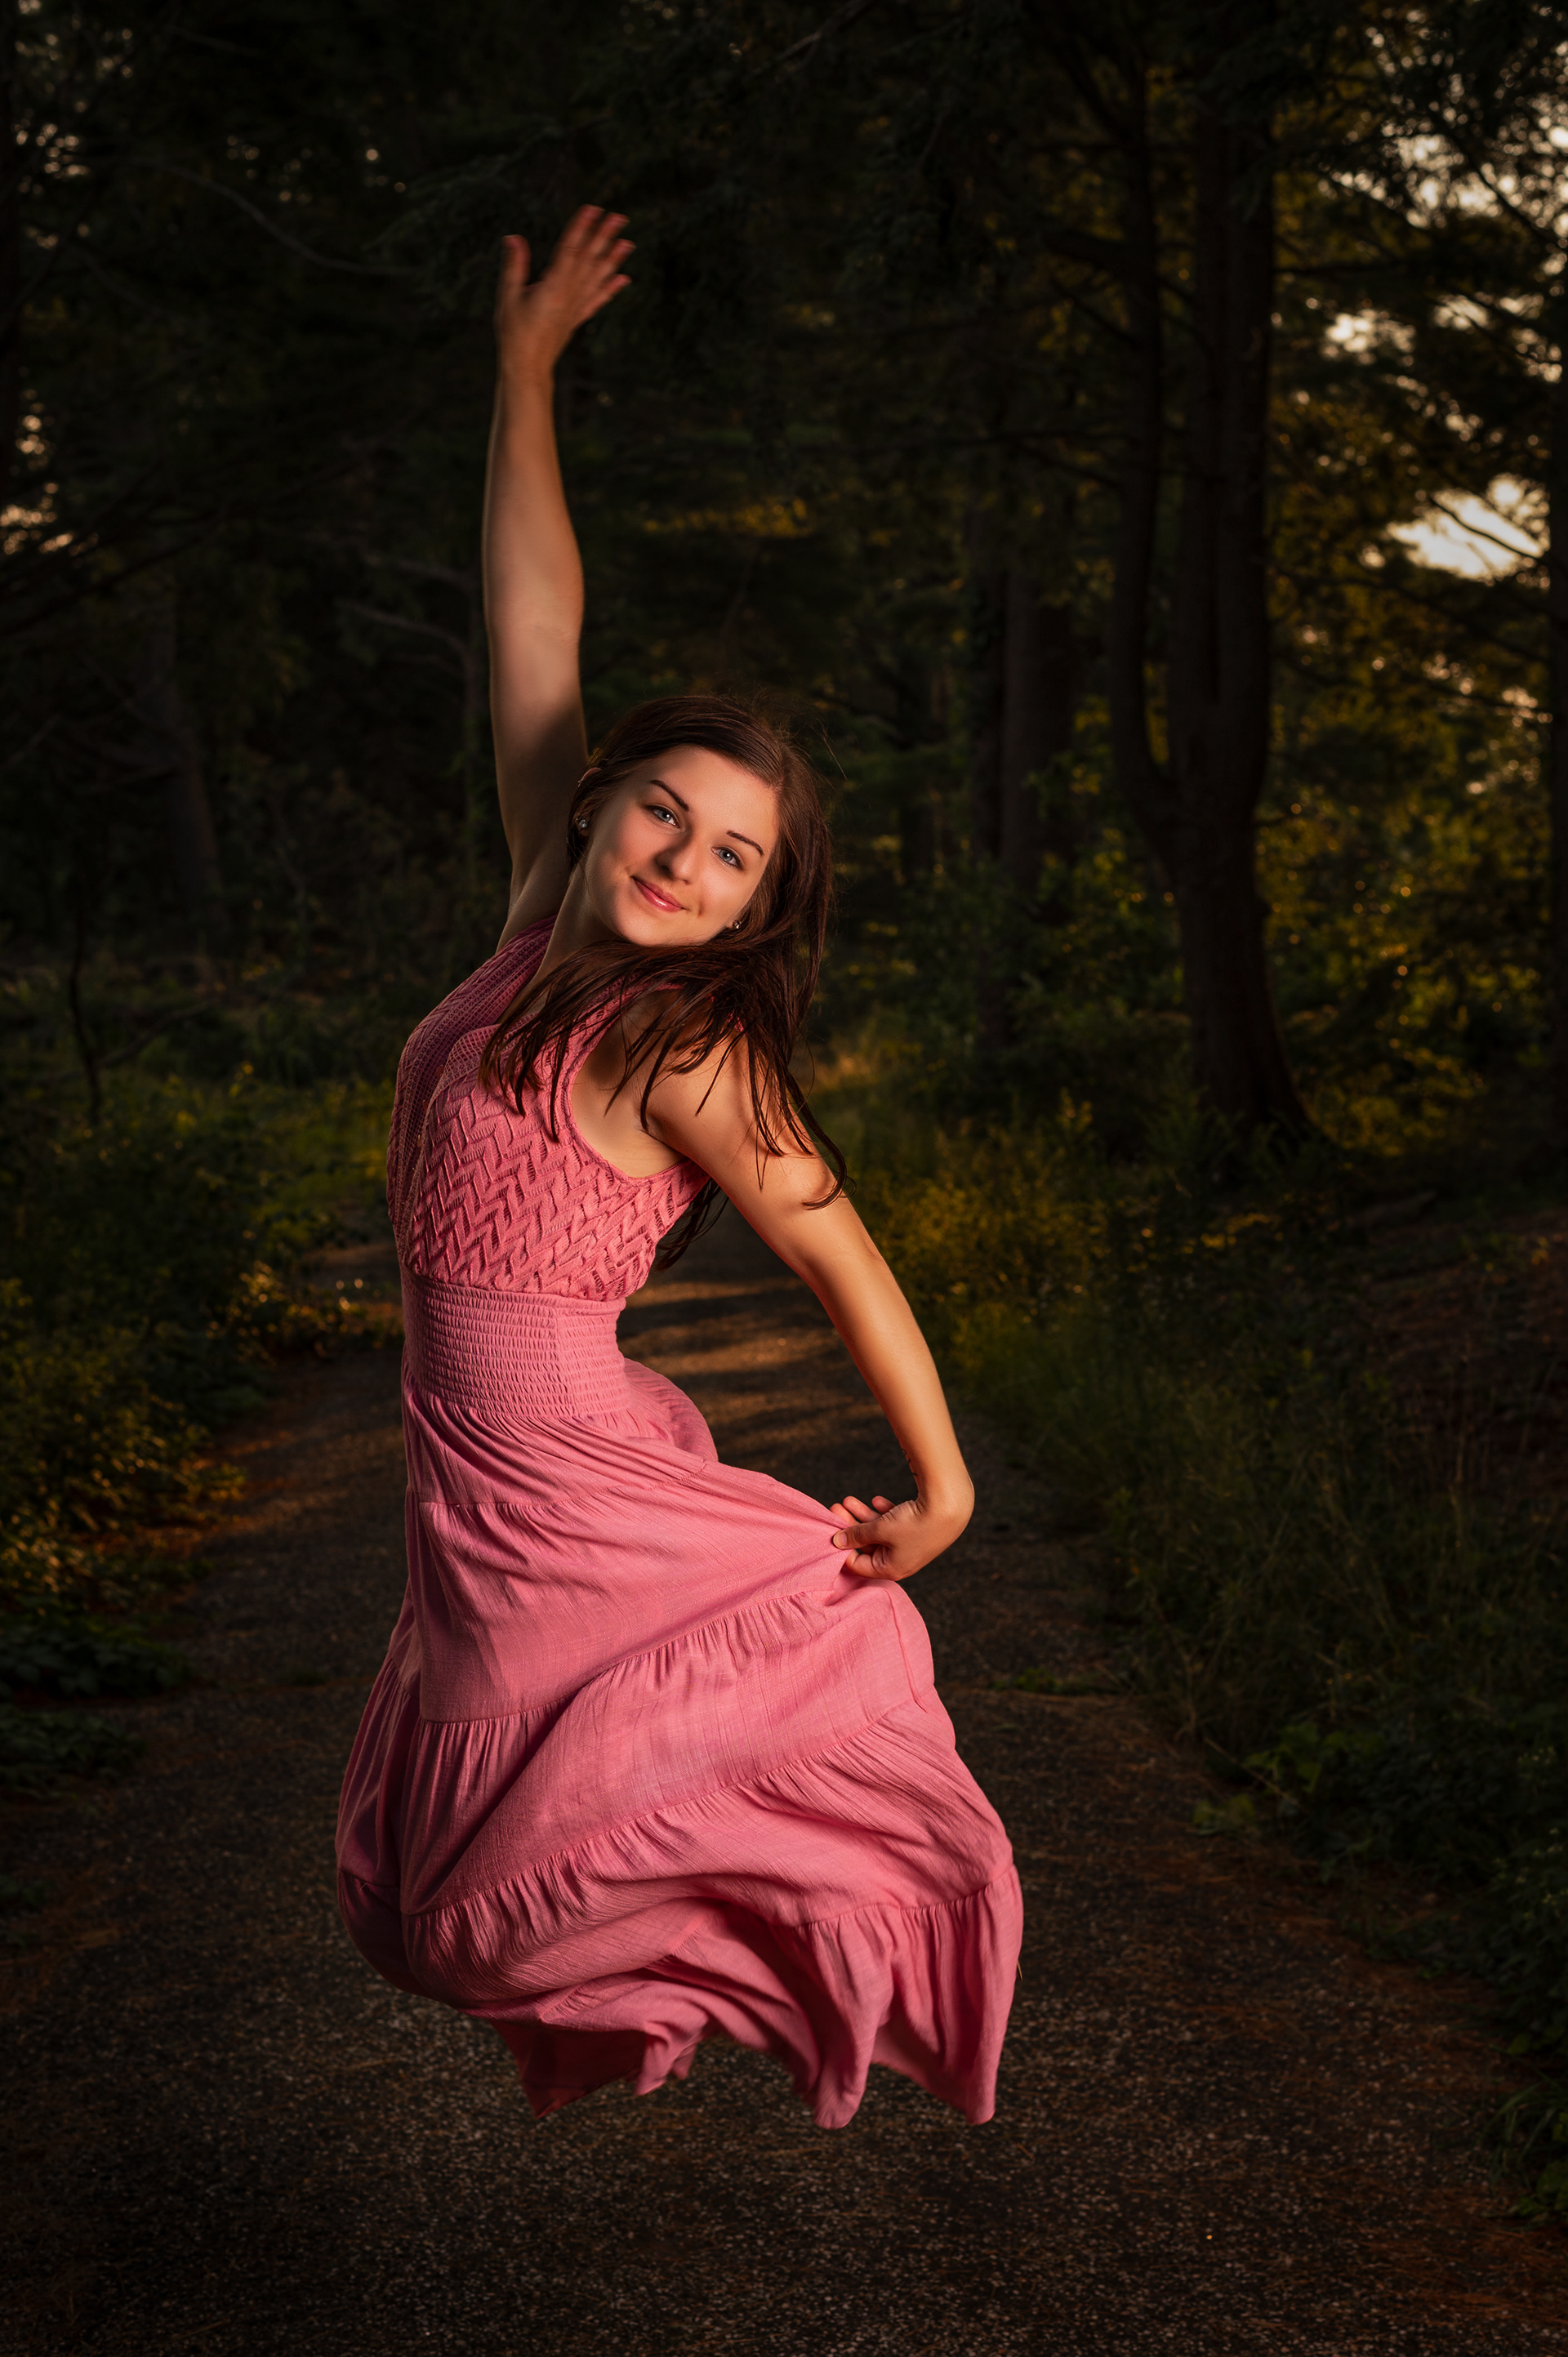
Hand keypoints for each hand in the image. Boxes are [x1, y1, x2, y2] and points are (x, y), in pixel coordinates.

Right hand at [494, 206, 632, 380]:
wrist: (528, 367)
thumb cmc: (515, 333)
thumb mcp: (508, 297)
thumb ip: (514, 266)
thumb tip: (513, 238)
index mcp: (553, 287)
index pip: (570, 250)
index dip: (581, 228)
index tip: (593, 210)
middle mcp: (570, 295)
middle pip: (589, 260)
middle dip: (604, 236)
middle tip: (619, 217)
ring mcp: (576, 308)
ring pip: (598, 278)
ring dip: (613, 259)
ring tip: (628, 242)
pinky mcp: (577, 319)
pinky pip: (598, 300)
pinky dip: (611, 289)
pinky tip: (623, 278)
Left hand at [827, 1489, 971, 1582]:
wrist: (950, 1505)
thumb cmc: (914, 1523)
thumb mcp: (880, 1530)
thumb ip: (857, 1535)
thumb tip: (837, 1541)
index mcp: (891, 1569)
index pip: (859, 1565)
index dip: (842, 1548)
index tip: (830, 1532)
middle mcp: (901, 1560)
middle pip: (868, 1545)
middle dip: (850, 1526)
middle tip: (835, 1508)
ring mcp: (910, 1544)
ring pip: (880, 1532)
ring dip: (863, 1515)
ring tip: (848, 1499)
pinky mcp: (919, 1528)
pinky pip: (896, 1523)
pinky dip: (884, 1513)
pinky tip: (876, 1501)